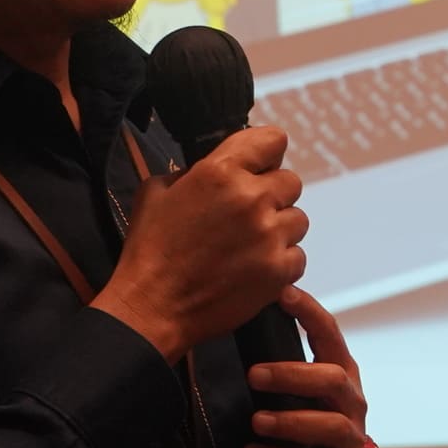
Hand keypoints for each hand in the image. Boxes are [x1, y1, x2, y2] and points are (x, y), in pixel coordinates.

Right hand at [91, 128, 305, 359]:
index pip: (273, 140)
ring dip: (278, 229)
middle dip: (271, 196)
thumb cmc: (150, 250)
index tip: (258, 167)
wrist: (152, 308)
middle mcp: (251, 198)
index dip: (266, 154)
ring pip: (297, 219)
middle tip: (246, 216)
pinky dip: (281, 262)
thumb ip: (191, 172)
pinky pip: (298, 256)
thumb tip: (214, 169)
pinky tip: (254, 268)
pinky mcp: (279, 270)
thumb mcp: (156, 192)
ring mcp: (269, 235)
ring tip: (249, 246)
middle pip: (290, 182)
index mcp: (220, 172)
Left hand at [243, 289, 372, 447]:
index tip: (282, 293)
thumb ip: (283, 368)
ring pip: (328, 424)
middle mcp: (352, 402)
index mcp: (341, 373)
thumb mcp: (301, 395)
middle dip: (292, 374)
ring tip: (255, 422)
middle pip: (332, 378)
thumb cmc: (306, 428)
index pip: (329, 333)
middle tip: (253, 375)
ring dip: (288, 421)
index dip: (309, 311)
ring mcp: (350, 439)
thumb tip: (234, 325)